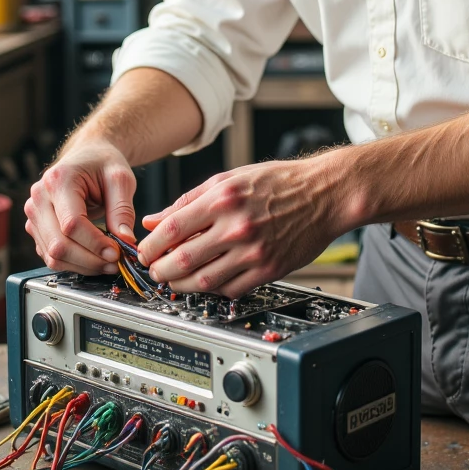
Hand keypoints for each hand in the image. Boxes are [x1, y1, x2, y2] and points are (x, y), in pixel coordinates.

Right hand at [25, 138, 135, 273]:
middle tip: (115, 263)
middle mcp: (39, 198)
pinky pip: (51, 256)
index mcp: (58, 181)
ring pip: (53, 256)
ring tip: (108, 263)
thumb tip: (125, 241)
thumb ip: (122, 209)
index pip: (72, 224)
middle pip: (59, 245)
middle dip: (90, 260)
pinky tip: (94, 259)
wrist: (87, 156)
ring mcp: (34, 215)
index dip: (95, 244)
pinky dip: (74, 264)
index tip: (117, 252)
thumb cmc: (102, 163)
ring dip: (83, 266)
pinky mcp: (36, 229)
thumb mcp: (120, 179)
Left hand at [136, 154, 346, 297]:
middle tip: (155, 271)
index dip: (151, 246)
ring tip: (174, 280)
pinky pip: (231, 289)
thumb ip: (188, 201)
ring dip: (181, 285)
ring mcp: (254, 251)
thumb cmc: (278, 183)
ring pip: (204, 280)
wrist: (323, 194)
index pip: (173, 229)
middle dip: (160, 270)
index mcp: (223, 199)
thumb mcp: (229, 179)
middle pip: (183, 259)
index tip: (144, 252)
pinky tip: (206, 282)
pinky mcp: (269, 269)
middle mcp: (237, 226)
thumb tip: (154, 220)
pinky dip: (212, 290)